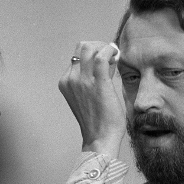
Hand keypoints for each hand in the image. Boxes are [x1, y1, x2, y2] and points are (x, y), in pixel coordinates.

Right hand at [58, 42, 124, 157]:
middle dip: (98, 46)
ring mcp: (82, 81)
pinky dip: (110, 51)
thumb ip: (93, 77)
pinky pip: (101, 57)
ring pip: (89, 48)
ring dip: (104, 47)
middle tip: (110, 56)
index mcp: (66, 82)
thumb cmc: (98, 120)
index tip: (106, 60)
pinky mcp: (97, 83)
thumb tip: (107, 59)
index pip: (77, 56)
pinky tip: (117, 56)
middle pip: (81, 47)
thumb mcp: (88, 95)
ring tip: (114, 56)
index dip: (93, 53)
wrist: (100, 138)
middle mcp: (71, 79)